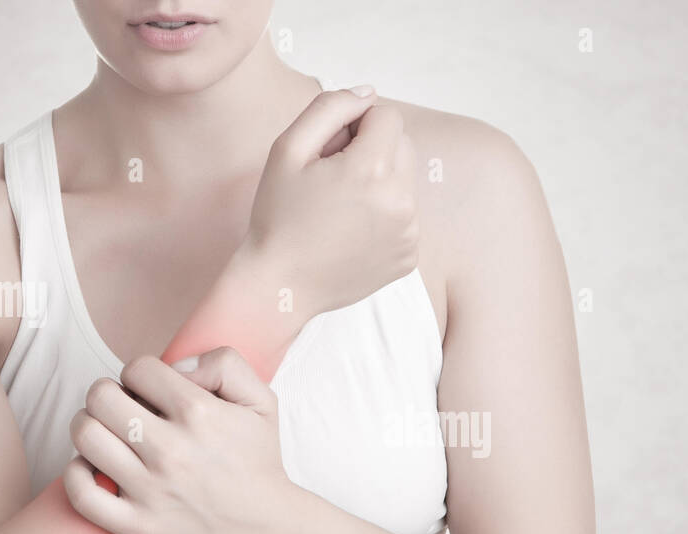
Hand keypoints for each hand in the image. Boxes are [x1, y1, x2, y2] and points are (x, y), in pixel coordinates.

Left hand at [63, 347, 293, 533]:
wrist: (268, 533)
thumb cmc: (259, 466)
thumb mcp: (263, 403)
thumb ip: (226, 364)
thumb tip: (177, 367)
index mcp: (200, 414)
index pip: (137, 369)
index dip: (140, 375)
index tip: (149, 393)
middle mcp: (172, 450)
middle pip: (101, 397)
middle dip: (108, 395)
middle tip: (122, 410)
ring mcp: (151, 491)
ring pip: (86, 436)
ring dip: (88, 426)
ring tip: (107, 435)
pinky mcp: (137, 528)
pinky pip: (81, 492)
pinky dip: (76, 473)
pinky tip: (93, 468)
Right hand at [243, 87, 419, 318]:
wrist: (281, 285)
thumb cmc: (278, 216)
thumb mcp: (288, 149)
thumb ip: (330, 108)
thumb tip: (368, 94)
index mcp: (373, 169)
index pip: (387, 115)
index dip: (356, 124)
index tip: (330, 150)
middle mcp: (401, 201)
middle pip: (402, 145)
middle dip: (372, 150)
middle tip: (333, 178)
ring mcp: (409, 232)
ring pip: (405, 180)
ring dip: (379, 182)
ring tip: (340, 208)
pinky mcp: (409, 256)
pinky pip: (405, 216)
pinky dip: (384, 215)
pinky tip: (351, 232)